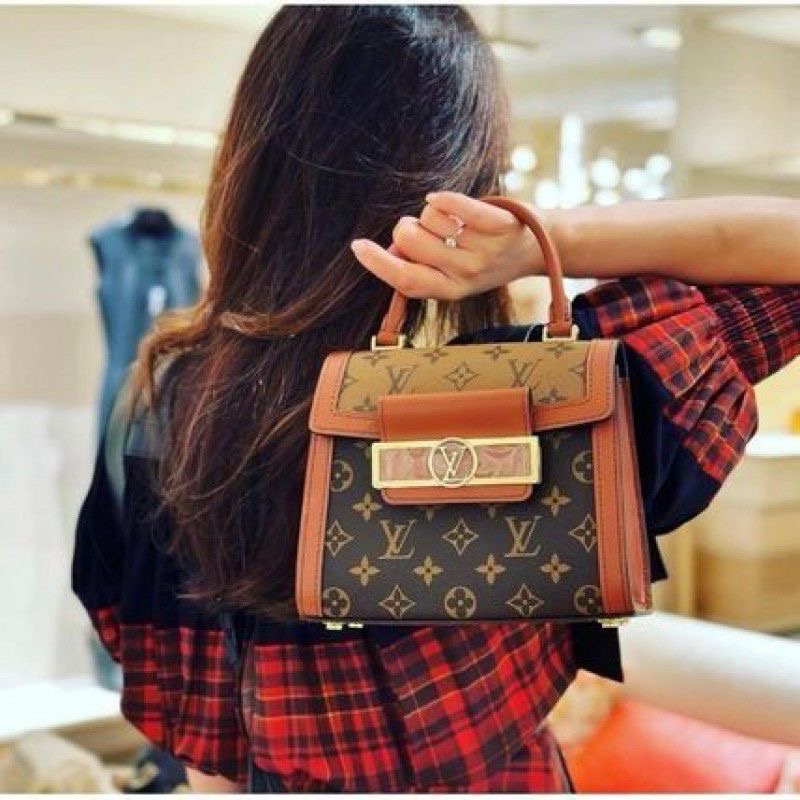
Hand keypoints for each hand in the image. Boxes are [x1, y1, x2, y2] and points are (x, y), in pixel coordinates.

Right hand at [350, 191, 544, 299]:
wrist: (537, 247)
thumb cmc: (483, 256)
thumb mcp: (452, 273)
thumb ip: (421, 267)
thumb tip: (386, 254)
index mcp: (450, 290)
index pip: (405, 281)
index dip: (377, 264)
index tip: (358, 246)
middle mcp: (467, 275)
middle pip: (410, 242)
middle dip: (406, 226)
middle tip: (422, 226)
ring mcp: (484, 251)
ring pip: (430, 218)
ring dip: (432, 212)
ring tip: (451, 220)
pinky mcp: (499, 225)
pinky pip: (456, 204)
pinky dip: (442, 198)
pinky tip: (440, 198)